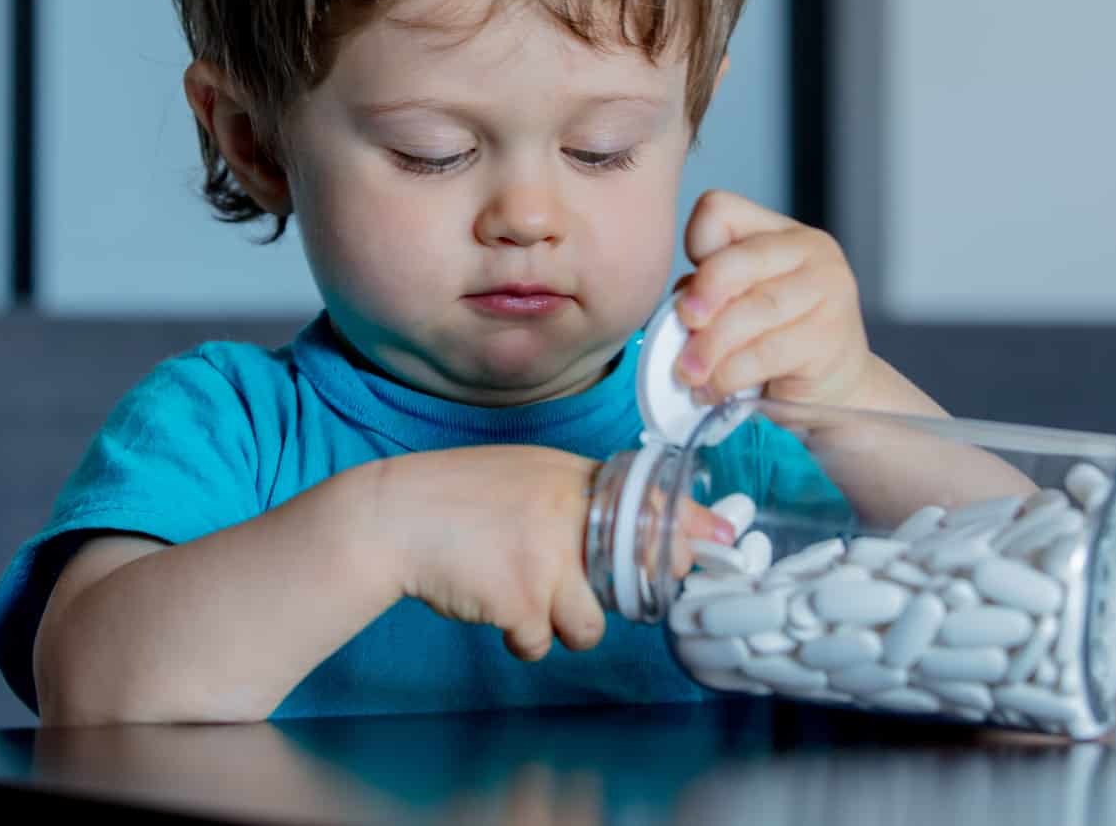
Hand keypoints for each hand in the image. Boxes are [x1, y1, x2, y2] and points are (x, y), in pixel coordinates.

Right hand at [371, 447, 734, 661]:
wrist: (394, 517)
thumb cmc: (457, 497)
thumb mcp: (524, 473)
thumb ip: (574, 494)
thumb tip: (630, 522)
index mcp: (570, 479)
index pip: (651, 502)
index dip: (690, 529)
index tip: (721, 542)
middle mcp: (568, 516)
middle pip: (633, 576)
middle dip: (619, 594)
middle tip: (581, 584)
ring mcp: (547, 560)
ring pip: (589, 626)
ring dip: (561, 623)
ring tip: (524, 593)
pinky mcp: (521, 600)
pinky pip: (541, 642)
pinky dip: (518, 634)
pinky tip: (490, 601)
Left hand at [670, 189, 935, 413]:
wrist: (836, 388)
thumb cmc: (778, 341)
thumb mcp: (739, 304)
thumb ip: (709, 294)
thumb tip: (678, 310)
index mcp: (779, 231)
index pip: (720, 210)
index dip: (695, 246)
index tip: (690, 287)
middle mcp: (810, 249)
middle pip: (736, 259)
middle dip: (702, 297)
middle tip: (683, 326)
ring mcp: (828, 289)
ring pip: (752, 310)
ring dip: (709, 347)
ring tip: (688, 374)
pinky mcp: (830, 336)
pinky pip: (765, 353)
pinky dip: (729, 375)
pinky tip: (713, 389)